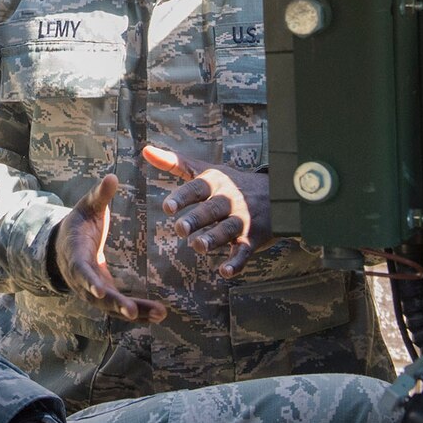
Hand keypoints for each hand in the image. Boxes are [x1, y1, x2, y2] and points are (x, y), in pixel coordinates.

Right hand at [52, 173, 167, 322]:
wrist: (65, 245)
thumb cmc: (79, 223)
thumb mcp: (87, 206)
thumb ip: (100, 195)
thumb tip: (112, 177)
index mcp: (75, 254)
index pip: (80, 270)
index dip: (88, 281)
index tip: (100, 290)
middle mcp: (82, 278)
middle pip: (97, 296)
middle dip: (114, 304)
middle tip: (131, 311)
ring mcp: (92, 290)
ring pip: (111, 306)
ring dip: (133, 311)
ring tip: (159, 313)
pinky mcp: (104, 295)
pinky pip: (119, 306)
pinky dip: (138, 311)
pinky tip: (159, 314)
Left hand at [142, 144, 271, 278]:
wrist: (277, 194)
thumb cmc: (231, 183)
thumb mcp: (206, 170)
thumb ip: (175, 163)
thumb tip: (145, 150)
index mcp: (216, 182)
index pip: (198, 188)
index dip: (183, 197)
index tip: (167, 207)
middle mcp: (230, 200)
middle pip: (212, 209)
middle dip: (197, 219)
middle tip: (180, 229)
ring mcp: (243, 220)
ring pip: (228, 230)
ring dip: (214, 238)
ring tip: (197, 246)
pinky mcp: (253, 239)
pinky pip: (245, 251)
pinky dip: (236, 262)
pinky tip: (224, 271)